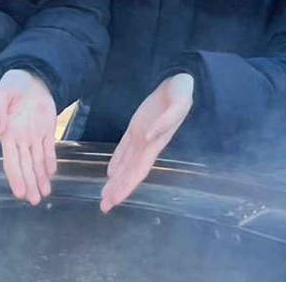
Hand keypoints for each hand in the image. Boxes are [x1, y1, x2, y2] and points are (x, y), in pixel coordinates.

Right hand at [0, 69, 58, 204]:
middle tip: (34, 201)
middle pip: (25, 166)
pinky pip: (49, 149)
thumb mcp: (1, 92)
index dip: (15, 178)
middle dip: (29, 184)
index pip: (11, 161)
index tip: (18, 192)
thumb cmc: (12, 85)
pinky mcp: (46, 130)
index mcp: (9, 134)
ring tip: (44, 194)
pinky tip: (52, 173)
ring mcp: (34, 136)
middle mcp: (21, 139)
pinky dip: (50, 161)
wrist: (30, 77)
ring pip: (38, 162)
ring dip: (40, 178)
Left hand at [101, 73, 193, 212]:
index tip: (115, 201)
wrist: (179, 79)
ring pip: (126, 163)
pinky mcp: (135, 127)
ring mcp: (141, 136)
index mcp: (156, 142)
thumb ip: (167, 119)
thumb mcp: (180, 101)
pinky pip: (124, 149)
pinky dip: (117, 162)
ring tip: (104, 196)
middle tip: (104, 207)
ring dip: (116, 181)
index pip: (139, 170)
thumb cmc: (181, 91)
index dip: (127, 186)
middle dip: (118, 190)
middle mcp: (147, 144)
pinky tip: (110, 173)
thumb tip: (149, 137)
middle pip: (130, 173)